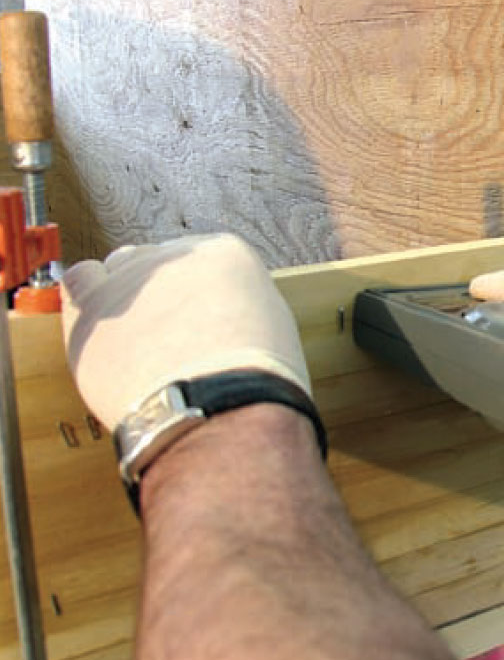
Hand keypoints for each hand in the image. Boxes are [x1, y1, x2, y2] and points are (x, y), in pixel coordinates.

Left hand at [62, 234, 310, 432]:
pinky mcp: (92, 304)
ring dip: (118, 295)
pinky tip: (103, 335)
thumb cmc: (251, 378)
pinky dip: (85, 305)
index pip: (199, 257)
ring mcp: (131, 276)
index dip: (195, 290)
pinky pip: (76, 286)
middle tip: (164, 332)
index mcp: (224, 254)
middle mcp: (175, 255)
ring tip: (132, 338)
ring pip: (113, 269)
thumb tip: (224, 316)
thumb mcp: (271, 327)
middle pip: (153, 261)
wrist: (218, 405)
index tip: (195, 314)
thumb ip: (239, 307)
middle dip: (155, 292)